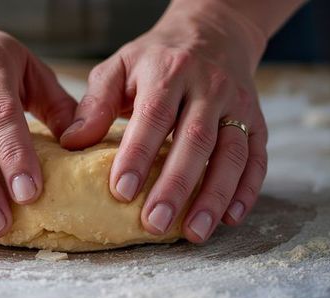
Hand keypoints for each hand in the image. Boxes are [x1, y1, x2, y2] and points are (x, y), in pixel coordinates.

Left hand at [60, 0, 268, 242]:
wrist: (213, 32)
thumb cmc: (157, 58)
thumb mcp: (119, 66)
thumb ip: (97, 102)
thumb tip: (72, 142)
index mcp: (168, 71)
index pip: (153, 116)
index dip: (138, 154)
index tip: (122, 191)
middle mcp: (208, 86)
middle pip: (195, 140)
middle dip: (175, 186)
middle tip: (155, 223)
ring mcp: (237, 104)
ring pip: (232, 153)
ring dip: (214, 196)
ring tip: (195, 232)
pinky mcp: (257, 121)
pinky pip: (257, 158)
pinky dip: (248, 190)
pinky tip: (230, 218)